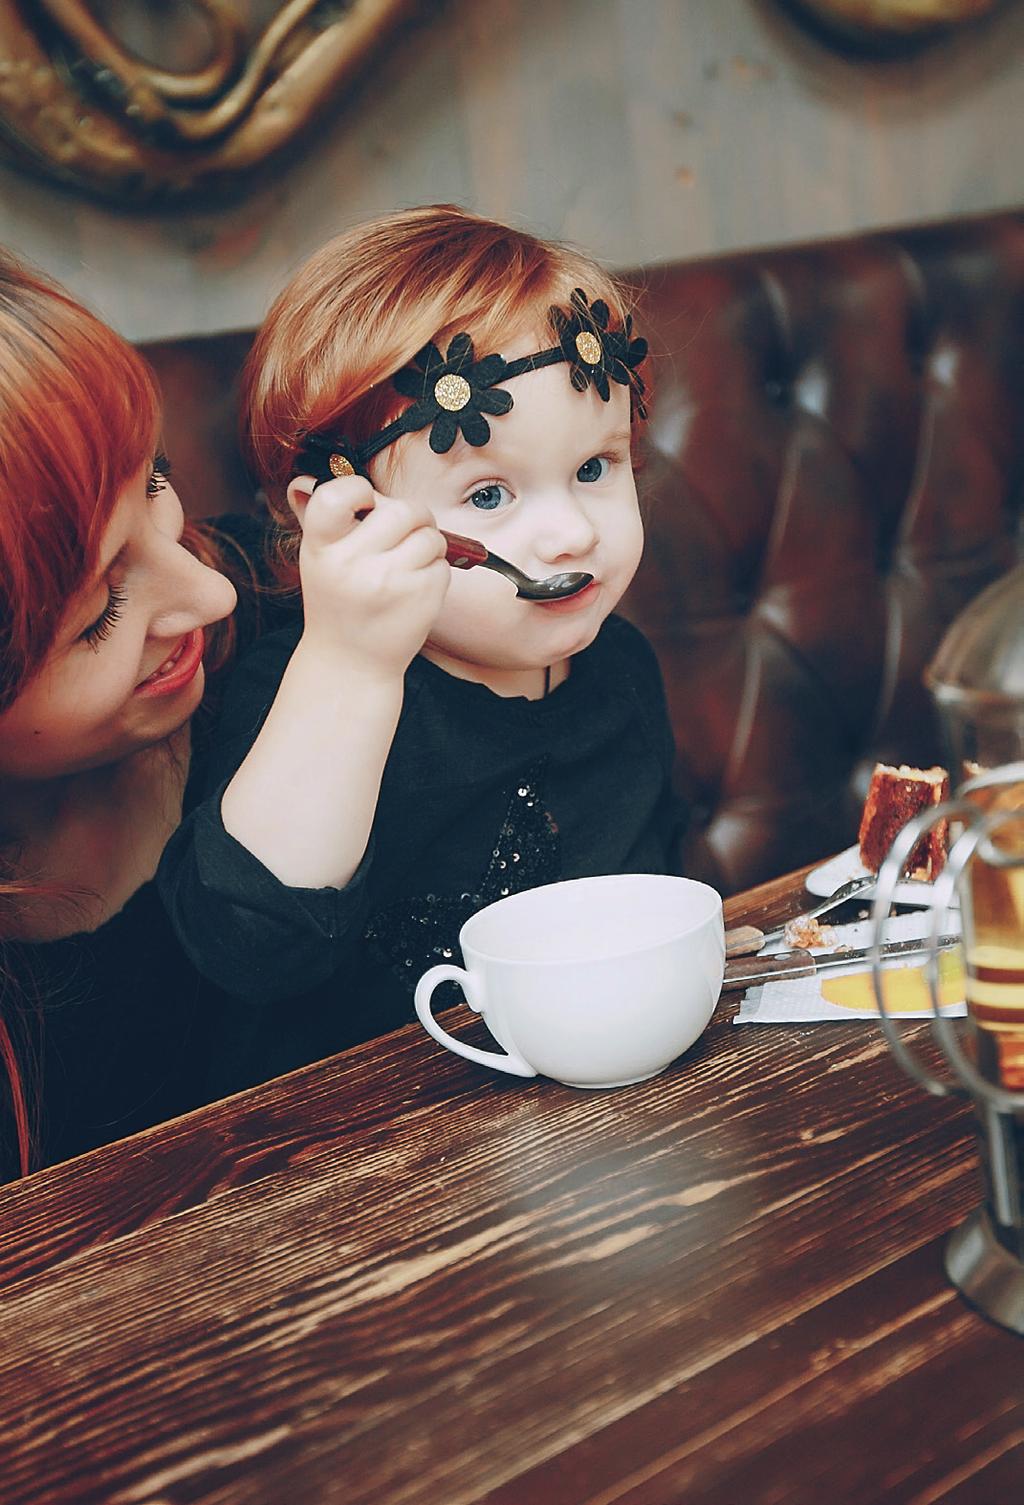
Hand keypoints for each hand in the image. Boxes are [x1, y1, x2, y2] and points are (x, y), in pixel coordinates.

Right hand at [289, 473, 448, 679]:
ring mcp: (389, 582)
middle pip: (403, 509)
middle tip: (405, 532)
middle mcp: (352, 564)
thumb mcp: (318, 560)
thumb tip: (303, 479)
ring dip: (428, 543)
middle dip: (412, 516)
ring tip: (409, 561)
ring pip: (431, 535)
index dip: (358, 489)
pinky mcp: (420, 597)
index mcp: (321, 548)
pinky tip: (414, 586)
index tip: (367, 502)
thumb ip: (322, 519)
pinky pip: (442, 564)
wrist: (351, 661)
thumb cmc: (338, 603)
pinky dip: (435, 570)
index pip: (336, 495)